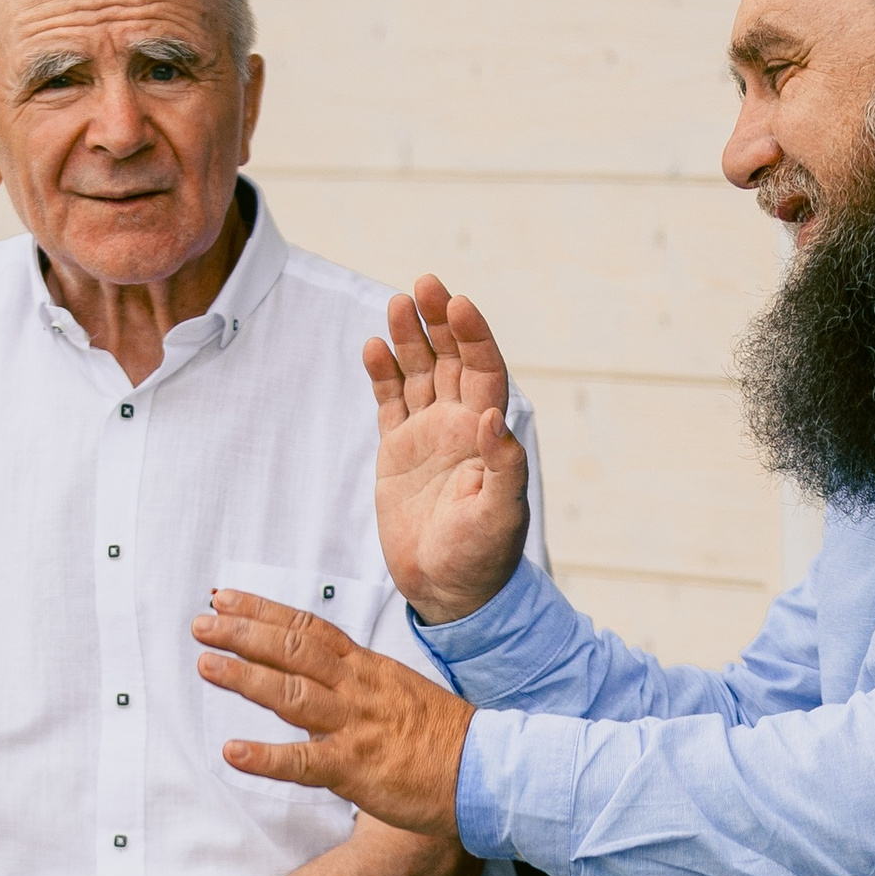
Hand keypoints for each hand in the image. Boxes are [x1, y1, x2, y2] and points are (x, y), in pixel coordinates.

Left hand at [195, 591, 473, 833]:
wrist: (486, 770)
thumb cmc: (445, 737)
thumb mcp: (400, 692)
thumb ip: (358, 685)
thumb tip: (320, 682)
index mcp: (368, 668)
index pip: (310, 627)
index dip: (264, 612)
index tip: (228, 598)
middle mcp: (357, 689)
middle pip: (293, 649)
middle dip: (243, 633)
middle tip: (203, 622)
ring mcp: (355, 726)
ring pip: (291, 694)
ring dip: (245, 677)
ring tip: (206, 665)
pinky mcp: (356, 768)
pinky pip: (303, 762)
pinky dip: (265, 757)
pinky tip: (232, 751)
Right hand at [366, 276, 530, 625]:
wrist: (449, 591)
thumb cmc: (483, 556)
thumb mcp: (501, 515)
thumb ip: (502, 465)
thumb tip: (492, 416)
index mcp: (488, 434)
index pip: (484, 371)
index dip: (474, 336)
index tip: (459, 305)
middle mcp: (460, 425)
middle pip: (451, 359)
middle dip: (440, 322)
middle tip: (425, 284)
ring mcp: (428, 435)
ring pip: (419, 372)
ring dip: (409, 338)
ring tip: (397, 303)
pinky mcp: (397, 451)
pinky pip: (389, 401)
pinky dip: (382, 374)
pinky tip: (372, 347)